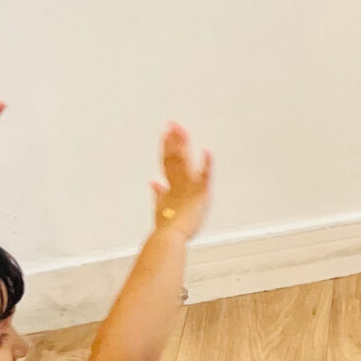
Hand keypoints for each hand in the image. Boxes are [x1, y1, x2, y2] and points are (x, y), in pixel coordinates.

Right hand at [150, 124, 212, 239]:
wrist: (169, 236)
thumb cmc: (166, 227)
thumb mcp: (160, 208)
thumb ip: (158, 194)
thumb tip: (153, 183)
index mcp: (169, 186)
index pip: (166, 161)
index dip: (166, 147)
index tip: (165, 134)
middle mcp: (177, 183)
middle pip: (173, 157)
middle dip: (173, 140)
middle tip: (172, 123)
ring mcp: (188, 187)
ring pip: (184, 161)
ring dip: (183, 145)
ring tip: (182, 130)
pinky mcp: (200, 193)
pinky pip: (205, 176)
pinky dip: (206, 165)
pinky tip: (207, 152)